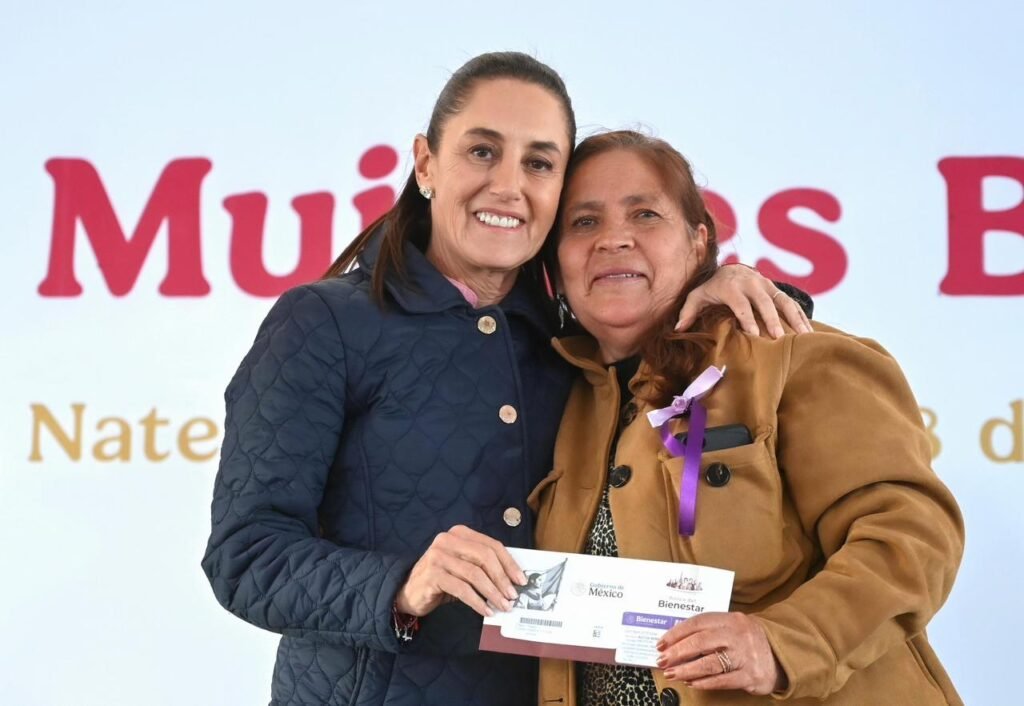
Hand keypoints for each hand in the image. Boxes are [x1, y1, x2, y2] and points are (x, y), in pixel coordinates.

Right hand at [394, 525, 525, 617]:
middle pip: (484, 557)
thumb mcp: (464, 567)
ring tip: (503, 606)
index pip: (491, 545)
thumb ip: (483, 566)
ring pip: (474, 574)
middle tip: (513, 596)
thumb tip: (513, 580)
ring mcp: (438, 556)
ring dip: (492, 592)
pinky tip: (486, 611)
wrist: (410, 592)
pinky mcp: (432, 574)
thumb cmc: (443, 579)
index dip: (509, 563)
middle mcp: (448, 540)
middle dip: (502, 578)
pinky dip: (477, 602)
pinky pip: (462, 589)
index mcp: (460, 533)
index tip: (521, 580)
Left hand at [655, 612, 786, 695]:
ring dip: (687, 669)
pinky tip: (691, 683)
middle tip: (663, 660)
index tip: (661, 643)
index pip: (697, 623)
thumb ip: (709, 630)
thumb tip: (676, 640)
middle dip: (678, 652)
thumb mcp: (731, 626)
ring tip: (672, 673)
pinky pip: (722, 680)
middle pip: (701, 642)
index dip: (677, 633)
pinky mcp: (751, 676)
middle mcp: (738, 635)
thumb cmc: (747, 639)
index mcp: (730, 619)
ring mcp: (745, 656)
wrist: (781, 654)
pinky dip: (704, 682)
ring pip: (710, 663)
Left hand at [675, 264, 812, 337]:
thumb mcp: (696, 297)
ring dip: (793, 318)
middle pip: (764, 303)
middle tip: (779, 338)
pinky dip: (801, 315)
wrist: (728, 269)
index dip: (748, 319)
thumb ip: (687, 311)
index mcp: (731, 287)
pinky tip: (808, 332)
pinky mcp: (775, 289)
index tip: (754, 334)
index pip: (741, 305)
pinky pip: (791, 302)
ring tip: (803, 336)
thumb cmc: (711, 289)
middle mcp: (751, 284)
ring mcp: (766, 285)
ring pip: (782, 301)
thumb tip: (678, 328)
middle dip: (772, 320)